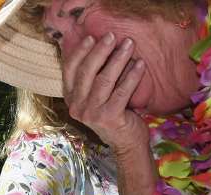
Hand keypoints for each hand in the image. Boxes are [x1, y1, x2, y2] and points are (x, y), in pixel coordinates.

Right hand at [61, 32, 148, 153]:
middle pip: (86, 72)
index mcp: (71, 99)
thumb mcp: (97, 96)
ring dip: (118, 59)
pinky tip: (140, 64)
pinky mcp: (109, 118)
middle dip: (100, 51)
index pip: (70, 71)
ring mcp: (92, 114)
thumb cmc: (114, 115)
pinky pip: (122, 91)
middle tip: (112, 35)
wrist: (127, 144)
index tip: (92, 37)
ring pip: (104, 79)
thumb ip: (94, 78)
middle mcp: (77, 107)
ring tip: (129, 44)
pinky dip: (132, 75)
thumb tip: (103, 47)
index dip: (80, 52)